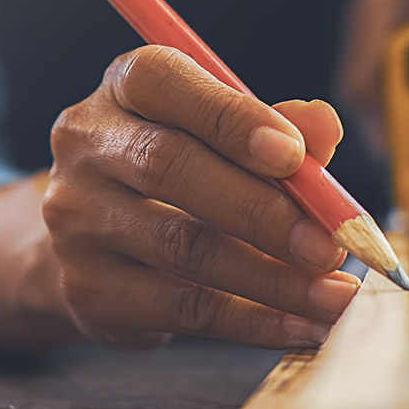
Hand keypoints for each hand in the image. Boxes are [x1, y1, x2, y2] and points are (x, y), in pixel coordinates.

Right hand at [41, 45, 358, 350]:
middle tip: (328, 246)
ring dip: (270, 278)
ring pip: (181, 248)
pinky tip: (301, 326)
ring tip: (332, 294)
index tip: (295, 156)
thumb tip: (324, 126)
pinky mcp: (86, 288)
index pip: (161, 82)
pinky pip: (181, 309)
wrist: (99, 245)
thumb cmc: (181, 173)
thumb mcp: (223, 137)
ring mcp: (75, 220)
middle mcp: (85, 145)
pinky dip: (251, 321)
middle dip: (260, 211)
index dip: (230, 117)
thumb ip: (277, 128)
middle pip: (169, 167)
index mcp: (121, 88)